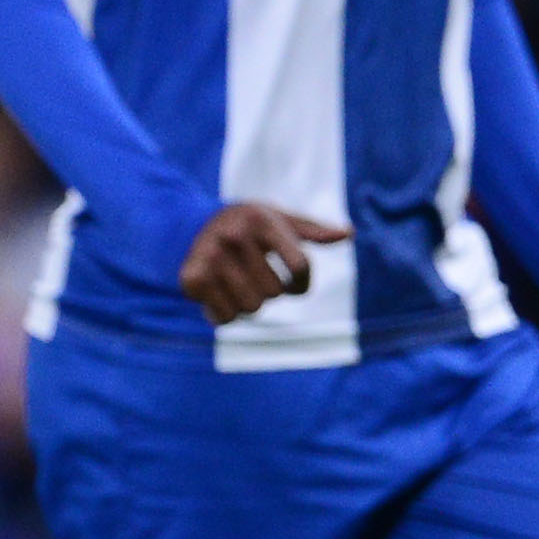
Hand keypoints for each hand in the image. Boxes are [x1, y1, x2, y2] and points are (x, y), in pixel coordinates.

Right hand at [178, 203, 349, 322]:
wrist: (190, 225)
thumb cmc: (247, 225)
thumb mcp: (278, 220)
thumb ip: (312, 230)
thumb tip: (348, 233)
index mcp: (261, 220)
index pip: (300, 266)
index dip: (302, 282)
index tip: (295, 282)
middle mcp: (234, 236)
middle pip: (275, 292)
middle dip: (270, 291)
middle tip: (255, 277)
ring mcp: (211, 257)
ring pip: (252, 308)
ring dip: (250, 303)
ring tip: (237, 285)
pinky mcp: (192, 278)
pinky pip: (225, 318)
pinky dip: (226, 314)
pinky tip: (219, 295)